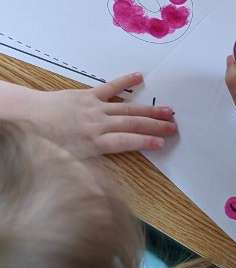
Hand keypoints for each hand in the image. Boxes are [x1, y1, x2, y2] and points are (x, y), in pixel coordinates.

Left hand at [13, 74, 176, 156]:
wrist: (26, 116)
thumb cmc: (46, 143)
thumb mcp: (68, 163)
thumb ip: (90, 172)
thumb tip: (107, 186)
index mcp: (94, 142)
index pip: (127, 142)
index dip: (146, 142)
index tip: (163, 143)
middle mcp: (98, 124)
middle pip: (132, 124)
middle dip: (155, 126)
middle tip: (174, 127)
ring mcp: (94, 108)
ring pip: (127, 109)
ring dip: (149, 110)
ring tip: (168, 111)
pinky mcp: (87, 95)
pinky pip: (109, 88)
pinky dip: (125, 82)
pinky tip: (139, 77)